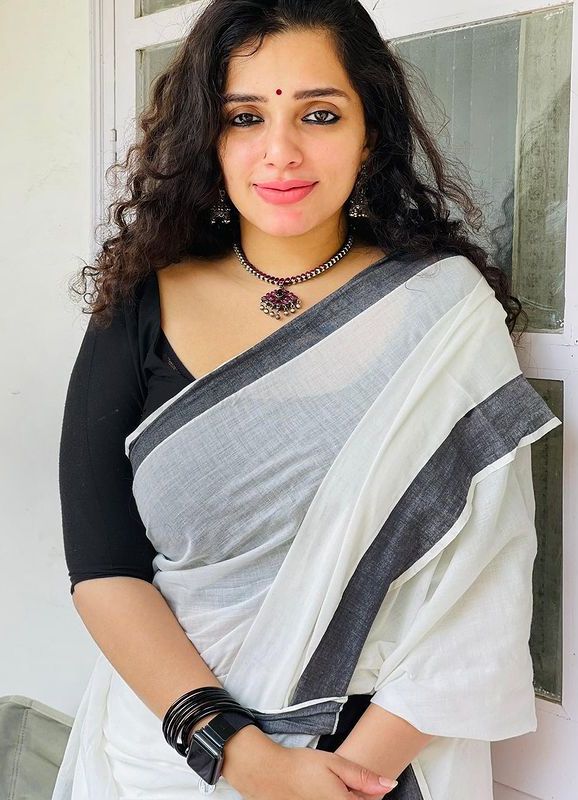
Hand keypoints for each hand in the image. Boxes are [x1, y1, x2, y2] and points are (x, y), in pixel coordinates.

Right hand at [222, 726, 397, 799]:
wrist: (268, 773)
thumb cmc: (301, 766)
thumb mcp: (334, 763)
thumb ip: (363, 776)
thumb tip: (390, 785)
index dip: (368, 792)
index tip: (356, 782)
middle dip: (355, 795)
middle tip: (338, 783)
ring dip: (340, 797)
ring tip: (327, 788)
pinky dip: (328, 799)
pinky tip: (319, 792)